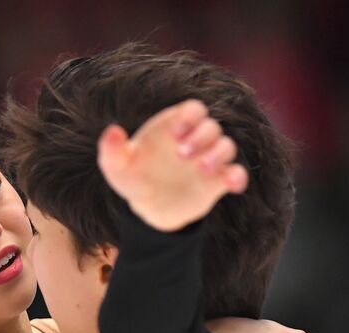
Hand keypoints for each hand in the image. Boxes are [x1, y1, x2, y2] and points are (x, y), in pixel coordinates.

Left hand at [98, 98, 248, 231]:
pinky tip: (231, 184)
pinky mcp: (218, 181)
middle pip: (211, 126)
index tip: (176, 133)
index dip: (190, 116)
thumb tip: (112, 131)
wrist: (148, 207)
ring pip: (227, 146)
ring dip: (219, 154)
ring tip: (202, 169)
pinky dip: (238, 177)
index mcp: (174, 127)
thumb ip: (111, 150)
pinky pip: (237, 173)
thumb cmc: (133, 178)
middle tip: (181, 155)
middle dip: (201, 137)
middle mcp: (195, 139)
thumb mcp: (116, 167)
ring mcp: (208, 159)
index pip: (193, 109)